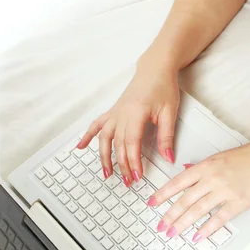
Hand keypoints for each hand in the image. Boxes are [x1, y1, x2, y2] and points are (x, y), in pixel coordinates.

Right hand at [77, 53, 179, 185]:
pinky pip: (97, 124)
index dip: (133, 161)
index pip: (132, 143)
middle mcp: (122, 113)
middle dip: (123, 164)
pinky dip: (88, 136)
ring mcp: (116, 111)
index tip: (138, 176)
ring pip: (105, 137)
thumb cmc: (163, 86)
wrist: (155, 68)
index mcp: (136, 112)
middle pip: (119, 144)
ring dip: (104, 156)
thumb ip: (166, 135)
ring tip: (107, 173)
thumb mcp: (169, 111)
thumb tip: (167, 157)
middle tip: (129, 181)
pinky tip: (80, 147)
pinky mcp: (114, 110)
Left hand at [147, 134, 249, 241]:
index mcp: (208, 164)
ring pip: (197, 210)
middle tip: (160, 224)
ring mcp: (226, 190)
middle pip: (185, 199)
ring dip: (183, 224)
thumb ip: (204, 165)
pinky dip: (207, 229)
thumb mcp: (224, 155)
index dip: (163, 193)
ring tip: (173, 232)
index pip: (179, 181)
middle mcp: (214, 177)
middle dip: (170, 214)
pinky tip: (199, 235)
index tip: (153, 202)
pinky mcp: (240, 201)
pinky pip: (219, 218)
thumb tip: (188, 169)